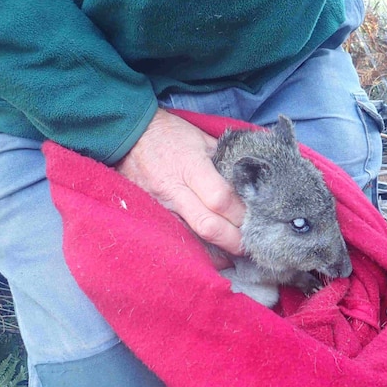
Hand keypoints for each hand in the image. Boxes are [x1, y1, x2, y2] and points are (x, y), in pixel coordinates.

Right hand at [115, 109, 245, 254]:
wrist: (128, 135)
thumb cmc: (169, 134)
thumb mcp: (201, 138)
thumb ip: (225, 160)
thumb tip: (252, 178)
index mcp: (190, 166)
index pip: (221, 199)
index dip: (241, 213)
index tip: (258, 218)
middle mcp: (173, 190)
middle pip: (208, 226)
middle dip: (234, 240)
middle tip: (252, 245)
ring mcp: (160, 206)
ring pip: (192, 238)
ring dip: (218, 249)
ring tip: (237, 252)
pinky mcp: (151, 215)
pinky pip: (178, 237)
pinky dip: (198, 248)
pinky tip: (214, 253)